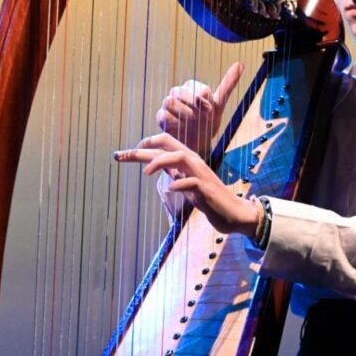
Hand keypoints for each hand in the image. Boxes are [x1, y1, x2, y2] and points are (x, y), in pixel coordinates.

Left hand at [114, 133, 260, 236]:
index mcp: (188, 159)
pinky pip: (191, 182)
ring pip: (180, 156)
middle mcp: (194, 162)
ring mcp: (201, 174)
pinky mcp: (206, 190)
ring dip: (160, 161)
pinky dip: (179, 184)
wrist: (233, 212)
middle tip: (122, 155)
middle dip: (143, 148)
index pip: (163, 144)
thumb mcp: (187, 183)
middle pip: (167, 144)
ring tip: (145, 172)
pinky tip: (170, 189)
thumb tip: (156, 164)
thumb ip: (174, 172)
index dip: (144, 145)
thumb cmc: (208, 198)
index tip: (126, 153)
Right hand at [156, 61, 243, 157]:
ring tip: (191, 121)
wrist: (198, 143)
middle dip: (191, 105)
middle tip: (199, 116)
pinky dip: (174, 122)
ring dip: (183, 113)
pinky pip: (163, 115)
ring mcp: (169, 105)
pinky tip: (182, 127)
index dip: (203, 98)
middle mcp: (179, 94)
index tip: (209, 109)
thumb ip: (228, 84)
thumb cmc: (208, 121)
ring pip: (169, 101)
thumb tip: (241, 64)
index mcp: (192, 88)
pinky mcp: (161, 117)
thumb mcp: (219, 104)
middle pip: (179, 91)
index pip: (195, 87)